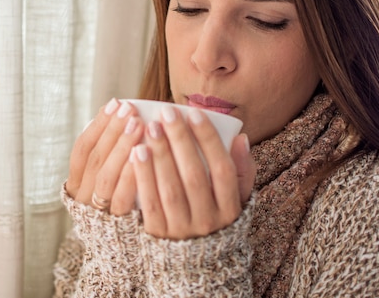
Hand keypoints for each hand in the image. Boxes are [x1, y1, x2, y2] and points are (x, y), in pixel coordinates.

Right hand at [65, 98, 144, 215]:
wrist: (126, 253)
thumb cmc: (121, 202)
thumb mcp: (108, 178)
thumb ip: (111, 153)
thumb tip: (124, 111)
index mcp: (76, 183)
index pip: (82, 149)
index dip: (97, 125)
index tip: (114, 103)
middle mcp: (81, 198)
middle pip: (94, 159)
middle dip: (112, 131)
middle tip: (130, 110)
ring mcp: (97, 213)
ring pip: (105, 175)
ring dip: (121, 147)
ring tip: (139, 125)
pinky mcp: (117, 225)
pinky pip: (121, 197)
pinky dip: (130, 174)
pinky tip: (142, 154)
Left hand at [131, 105, 254, 239]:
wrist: (193, 265)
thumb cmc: (213, 217)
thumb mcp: (235, 199)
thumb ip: (240, 171)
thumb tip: (241, 138)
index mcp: (231, 209)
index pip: (224, 169)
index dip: (209, 140)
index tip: (195, 113)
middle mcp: (209, 221)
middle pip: (195, 176)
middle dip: (180, 141)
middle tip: (166, 113)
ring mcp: (183, 230)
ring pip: (171, 189)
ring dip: (160, 156)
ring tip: (149, 129)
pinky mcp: (158, 235)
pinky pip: (150, 203)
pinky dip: (143, 177)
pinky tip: (136, 153)